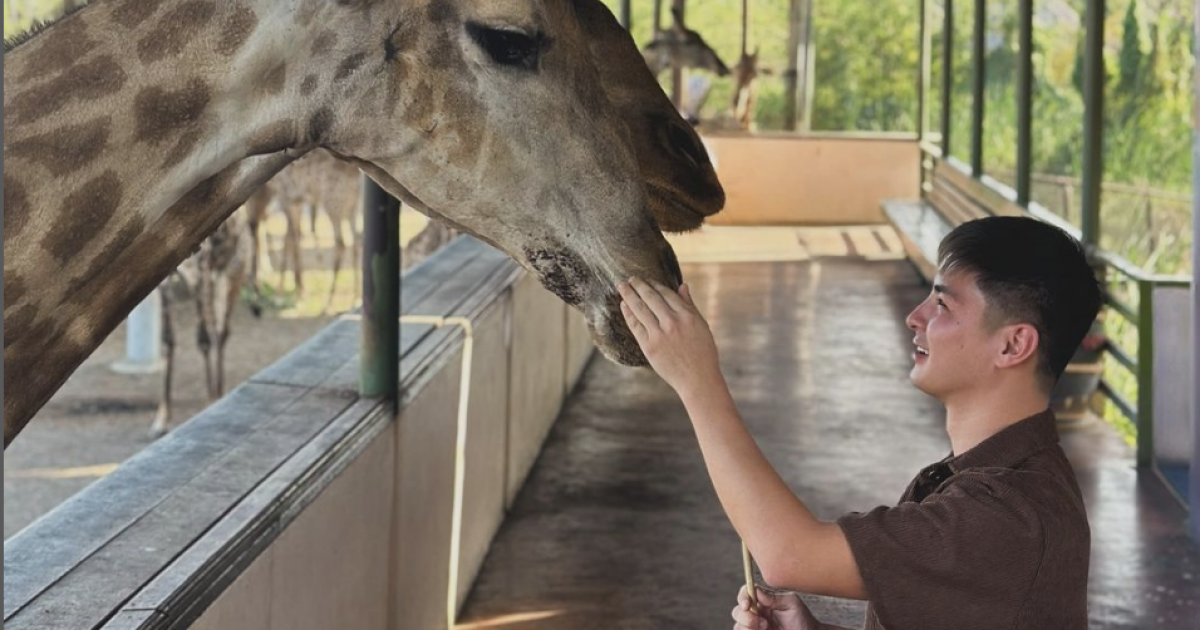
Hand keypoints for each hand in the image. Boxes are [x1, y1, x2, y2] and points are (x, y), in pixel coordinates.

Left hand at [617, 277, 720, 395]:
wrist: (698, 379)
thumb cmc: (703, 353)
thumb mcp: (702, 326)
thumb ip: (690, 305)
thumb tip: (683, 285)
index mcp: (687, 315)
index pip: (666, 294)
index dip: (654, 285)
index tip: (647, 280)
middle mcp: (673, 322)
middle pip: (651, 298)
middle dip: (639, 285)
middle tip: (630, 278)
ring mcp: (660, 334)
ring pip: (640, 309)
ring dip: (629, 295)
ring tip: (622, 286)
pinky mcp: (650, 346)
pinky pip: (635, 326)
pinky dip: (628, 313)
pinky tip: (624, 305)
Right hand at [732, 585, 821, 629]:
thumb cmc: (803, 619)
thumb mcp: (791, 603)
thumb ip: (773, 597)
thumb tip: (756, 590)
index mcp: (762, 602)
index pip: (745, 594)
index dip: (742, 597)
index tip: (747, 604)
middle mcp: (756, 615)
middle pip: (737, 612)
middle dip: (745, 617)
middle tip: (764, 623)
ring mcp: (755, 628)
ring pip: (738, 627)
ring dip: (747, 627)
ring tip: (766, 629)